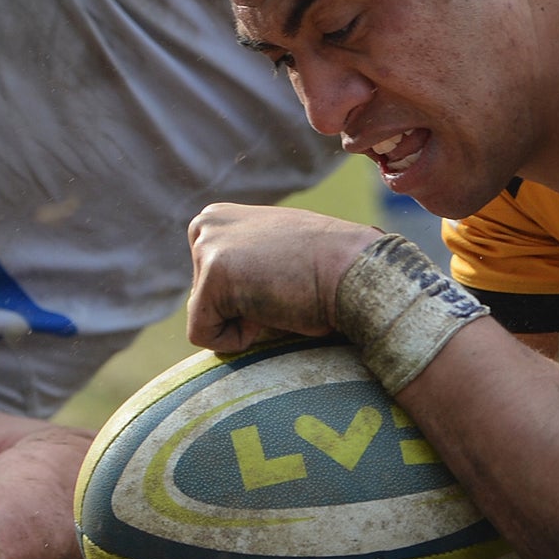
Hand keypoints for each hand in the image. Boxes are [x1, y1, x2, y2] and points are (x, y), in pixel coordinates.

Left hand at [185, 203, 381, 353]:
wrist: (358, 272)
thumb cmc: (325, 271)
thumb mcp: (272, 253)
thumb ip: (243, 261)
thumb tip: (233, 289)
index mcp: (217, 217)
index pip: (205, 283)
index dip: (245, 296)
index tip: (282, 278)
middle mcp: (205, 224)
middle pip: (201, 299)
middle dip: (240, 309)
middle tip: (283, 288)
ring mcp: (207, 247)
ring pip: (203, 317)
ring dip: (243, 322)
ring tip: (280, 294)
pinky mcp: (212, 276)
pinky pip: (204, 334)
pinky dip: (237, 341)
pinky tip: (270, 312)